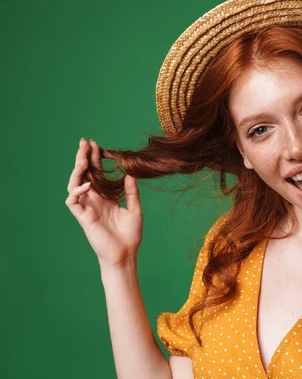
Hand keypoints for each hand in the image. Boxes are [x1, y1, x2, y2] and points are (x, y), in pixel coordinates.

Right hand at [65, 138, 142, 268]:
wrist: (126, 254)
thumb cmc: (130, 235)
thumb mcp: (135, 209)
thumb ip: (131, 192)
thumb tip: (130, 173)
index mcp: (105, 196)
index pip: (96, 172)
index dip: (94, 158)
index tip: (95, 143)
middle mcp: (94, 200)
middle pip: (83, 174)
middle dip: (82, 157)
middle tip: (84, 142)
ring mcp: (87, 208)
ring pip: (74, 184)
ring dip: (77, 170)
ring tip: (83, 158)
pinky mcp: (83, 217)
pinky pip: (72, 201)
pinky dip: (77, 190)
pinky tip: (87, 183)